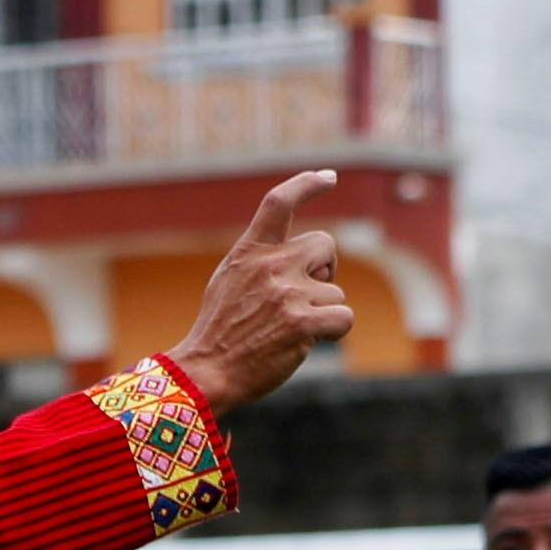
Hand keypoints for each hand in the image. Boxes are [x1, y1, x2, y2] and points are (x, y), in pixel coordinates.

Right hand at [168, 173, 354, 413]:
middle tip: (308, 293)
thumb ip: (260, 261)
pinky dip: (333, 330)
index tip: (327, 177)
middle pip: (324, 244)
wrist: (207, 371)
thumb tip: (301, 256)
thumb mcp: (229, 280)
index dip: (306, 184)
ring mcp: (288, 293)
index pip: (279, 202)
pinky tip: (308, 339)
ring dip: (321, 310)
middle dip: (325, 268)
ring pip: (334, 291)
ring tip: (289, 329)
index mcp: (249, 252)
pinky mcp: (303, 323)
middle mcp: (270, 265)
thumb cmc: (220, 330)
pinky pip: (343, 317)